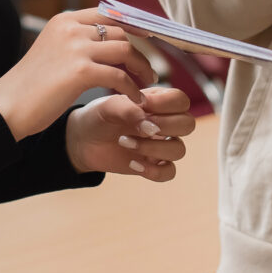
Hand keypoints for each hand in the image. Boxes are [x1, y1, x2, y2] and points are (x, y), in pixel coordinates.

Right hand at [0, 9, 156, 140]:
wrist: (7, 106)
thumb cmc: (30, 86)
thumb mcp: (53, 51)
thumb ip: (77, 42)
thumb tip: (109, 43)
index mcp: (64, 20)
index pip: (108, 14)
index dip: (132, 24)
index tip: (148, 37)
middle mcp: (71, 28)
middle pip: (120, 32)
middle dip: (138, 51)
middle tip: (146, 71)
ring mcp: (76, 48)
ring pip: (125, 50)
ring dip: (141, 68)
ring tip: (146, 84)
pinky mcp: (80, 72)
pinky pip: (119, 76)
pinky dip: (132, 89)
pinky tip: (135, 100)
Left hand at [64, 86, 195, 181]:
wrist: (83, 140)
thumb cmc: (99, 116)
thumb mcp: (109, 106)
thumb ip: (130, 109)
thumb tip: (151, 128)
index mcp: (158, 102)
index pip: (180, 100)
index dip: (166, 103)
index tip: (142, 105)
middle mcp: (164, 122)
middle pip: (188, 124)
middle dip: (165, 126)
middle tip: (139, 127)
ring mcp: (160, 145)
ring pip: (179, 150)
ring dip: (153, 148)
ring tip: (125, 142)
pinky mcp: (153, 165)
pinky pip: (169, 172)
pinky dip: (154, 170)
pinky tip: (133, 164)